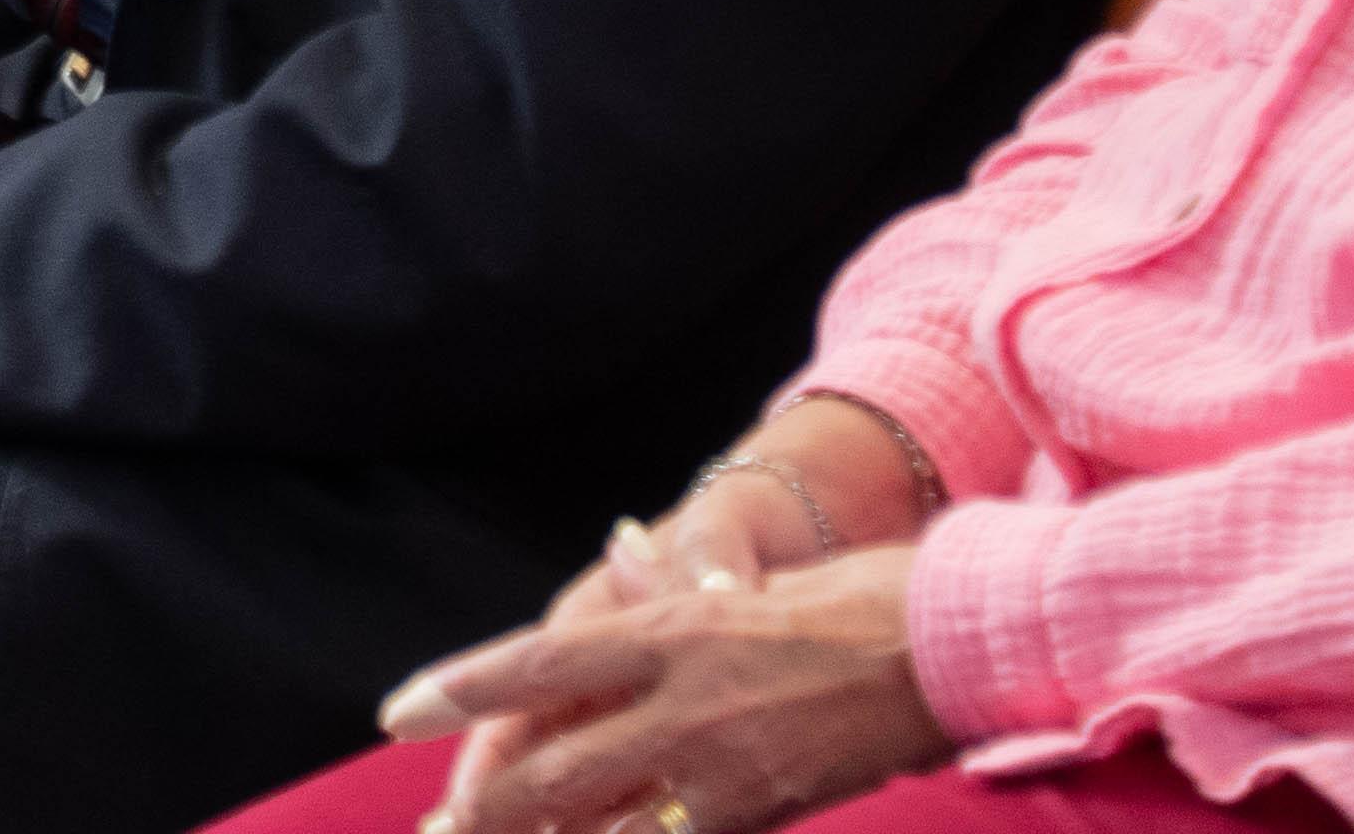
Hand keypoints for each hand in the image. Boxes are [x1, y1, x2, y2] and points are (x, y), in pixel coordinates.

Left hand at [385, 546, 944, 833]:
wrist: (958, 647)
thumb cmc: (860, 595)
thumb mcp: (751, 575)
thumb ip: (674, 579)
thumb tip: (618, 548)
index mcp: (670, 629)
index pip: (537, 666)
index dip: (461, 691)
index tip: (395, 712)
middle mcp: (681, 701)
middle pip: (551, 769)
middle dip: (482, 809)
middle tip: (430, 829)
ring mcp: (722, 767)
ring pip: (600, 823)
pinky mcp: (766, 813)